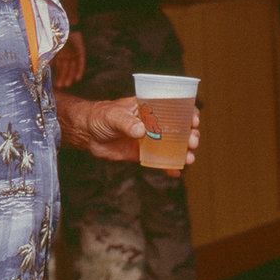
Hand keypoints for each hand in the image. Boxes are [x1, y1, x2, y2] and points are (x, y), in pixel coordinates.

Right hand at [52, 30, 86, 89]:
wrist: (65, 24)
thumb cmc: (56, 34)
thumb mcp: (50, 46)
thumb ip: (49, 56)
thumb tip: (45, 67)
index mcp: (60, 54)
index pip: (60, 67)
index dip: (58, 75)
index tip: (56, 84)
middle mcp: (67, 55)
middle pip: (66, 68)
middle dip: (63, 77)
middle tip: (61, 86)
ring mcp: (74, 53)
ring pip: (72, 67)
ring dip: (70, 76)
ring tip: (67, 85)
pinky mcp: (81, 51)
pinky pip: (81, 63)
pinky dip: (79, 70)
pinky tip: (78, 78)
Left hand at [70, 94, 197, 166]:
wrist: (86, 133)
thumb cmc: (99, 116)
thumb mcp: (112, 115)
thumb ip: (126, 122)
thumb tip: (141, 131)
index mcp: (149, 107)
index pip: (174, 107)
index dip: (188, 112)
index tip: (193, 120)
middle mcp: (153, 123)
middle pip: (179, 128)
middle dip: (191, 135)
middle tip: (192, 142)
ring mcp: (149, 139)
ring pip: (174, 146)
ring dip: (185, 152)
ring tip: (189, 158)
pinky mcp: (143, 154)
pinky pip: (160, 161)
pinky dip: (170, 167)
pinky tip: (176, 173)